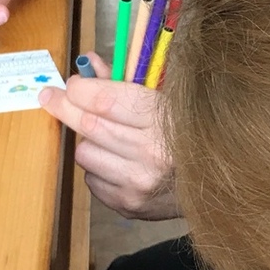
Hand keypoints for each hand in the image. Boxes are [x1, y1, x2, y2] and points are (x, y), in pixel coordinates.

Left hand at [38, 53, 180, 217]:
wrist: (217, 185)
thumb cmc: (186, 132)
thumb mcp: (165, 99)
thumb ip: (124, 81)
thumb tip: (88, 64)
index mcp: (165, 118)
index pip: (105, 100)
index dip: (79, 88)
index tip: (70, 83)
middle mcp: (152, 153)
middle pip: (88, 125)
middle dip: (65, 107)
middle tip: (51, 97)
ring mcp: (139, 182)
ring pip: (84, 153)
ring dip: (89, 141)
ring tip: (109, 138)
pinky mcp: (129, 205)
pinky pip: (91, 179)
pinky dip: (98, 167)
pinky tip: (119, 163)